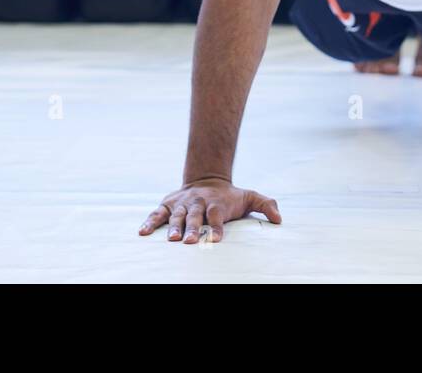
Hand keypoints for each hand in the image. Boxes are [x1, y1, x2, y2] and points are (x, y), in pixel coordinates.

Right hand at [139, 177, 281, 243]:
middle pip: (195, 216)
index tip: (217, 239)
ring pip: (177, 215)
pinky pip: (158, 214)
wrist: (207, 179)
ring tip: (172, 240)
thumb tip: (279, 219)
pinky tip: (142, 232)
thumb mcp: (249, 196)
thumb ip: (266, 204)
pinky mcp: (168, 204)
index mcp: (216, 203)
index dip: (217, 227)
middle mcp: (198, 202)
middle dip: (193, 229)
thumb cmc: (230, 196)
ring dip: (174, 227)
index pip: (217, 215)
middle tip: (191, 242)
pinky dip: (150, 222)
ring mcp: (182, 203)